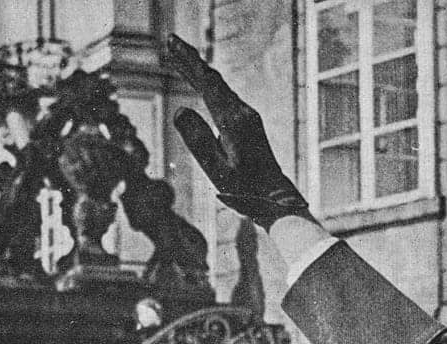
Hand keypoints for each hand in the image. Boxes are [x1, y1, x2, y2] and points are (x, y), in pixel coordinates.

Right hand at [165, 35, 309, 227]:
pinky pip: (224, 97)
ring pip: (219, 87)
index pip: (207, 84)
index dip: (189, 62)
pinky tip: (202, 84)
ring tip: (180, 57)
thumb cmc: (246, 190)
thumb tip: (180, 110)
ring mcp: (247, 117)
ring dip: (199, 71)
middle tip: (171, 41)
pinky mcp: (247, 124)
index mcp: (234, 121)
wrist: (275, 199)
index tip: (172, 44)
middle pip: (213, 80)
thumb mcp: (216, 170)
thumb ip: (198, 140)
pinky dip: (208, 85)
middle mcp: (243, 113)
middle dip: (191, 60)